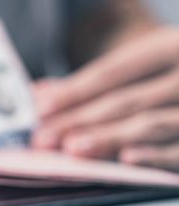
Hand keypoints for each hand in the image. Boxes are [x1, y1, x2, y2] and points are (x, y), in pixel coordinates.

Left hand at [31, 27, 178, 170]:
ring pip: (151, 123)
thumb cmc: (176, 74)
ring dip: (108, 138)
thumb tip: (40, 94)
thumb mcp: (149, 64)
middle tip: (44, 138)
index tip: (41, 108)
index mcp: (170, 46)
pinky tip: (126, 159)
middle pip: (126, 99)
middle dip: (80, 120)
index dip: (75, 90)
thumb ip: (99, 82)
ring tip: (73, 149)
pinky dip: (155, 155)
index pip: (113, 72)